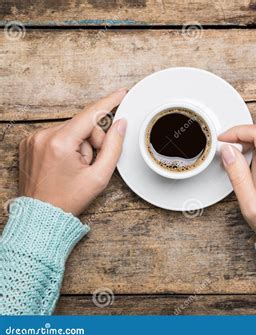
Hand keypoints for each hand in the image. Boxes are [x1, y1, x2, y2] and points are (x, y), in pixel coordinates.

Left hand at [18, 89, 127, 215]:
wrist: (41, 215)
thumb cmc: (68, 199)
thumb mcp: (99, 176)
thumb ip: (113, 147)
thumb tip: (120, 124)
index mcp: (60, 143)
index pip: (91, 114)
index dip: (109, 102)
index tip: (121, 93)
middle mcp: (43, 136)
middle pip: (82, 124)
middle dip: (93, 140)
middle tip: (91, 162)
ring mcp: (33, 139)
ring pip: (70, 130)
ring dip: (79, 145)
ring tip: (75, 167)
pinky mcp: (29, 143)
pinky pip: (57, 135)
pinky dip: (66, 146)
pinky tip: (65, 164)